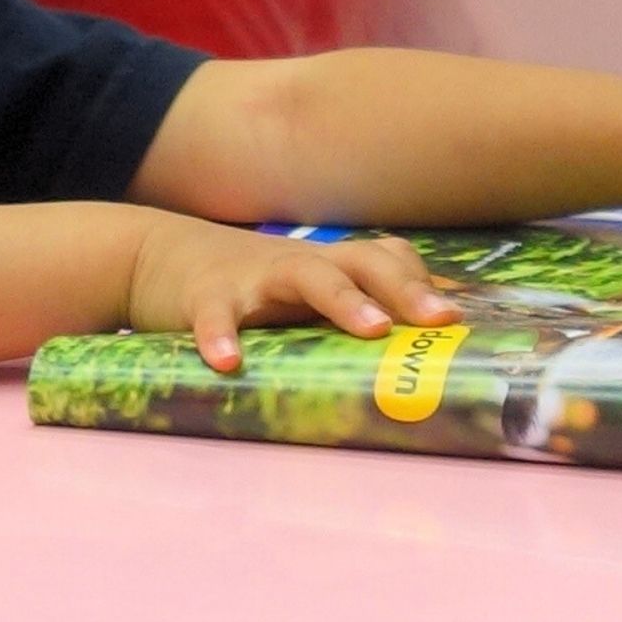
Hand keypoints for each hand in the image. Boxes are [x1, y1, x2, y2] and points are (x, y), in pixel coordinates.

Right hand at [127, 215, 456, 373]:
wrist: (163, 258)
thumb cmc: (252, 287)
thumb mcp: (304, 290)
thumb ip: (349, 309)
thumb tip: (415, 351)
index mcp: (329, 265)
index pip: (387, 262)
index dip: (423, 285)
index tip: (459, 320)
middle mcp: (301, 263)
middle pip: (361, 261)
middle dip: (403, 288)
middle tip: (438, 321)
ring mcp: (255, 276)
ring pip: (304, 275)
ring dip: (342, 299)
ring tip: (371, 329)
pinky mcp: (205, 296)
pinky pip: (216, 315)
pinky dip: (220, 336)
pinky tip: (228, 363)